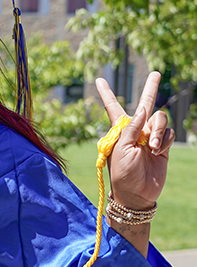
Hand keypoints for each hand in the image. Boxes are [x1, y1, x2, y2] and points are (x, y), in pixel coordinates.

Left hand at [95, 71, 173, 211]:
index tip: (99, 79)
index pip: (112, 106)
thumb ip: (132, 128)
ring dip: (157, 130)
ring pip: (159, 119)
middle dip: (150, 89)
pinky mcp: (162, 145)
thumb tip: (141, 109)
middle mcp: (135, 130)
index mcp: (119, 129)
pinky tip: (158, 151)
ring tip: (152, 147)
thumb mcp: (121, 148)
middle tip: (155, 73)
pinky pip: (168, 132)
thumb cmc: (122, 172)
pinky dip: (164, 139)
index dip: (106, 93)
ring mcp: (150, 136)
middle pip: (144, 104)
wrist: (137, 193)